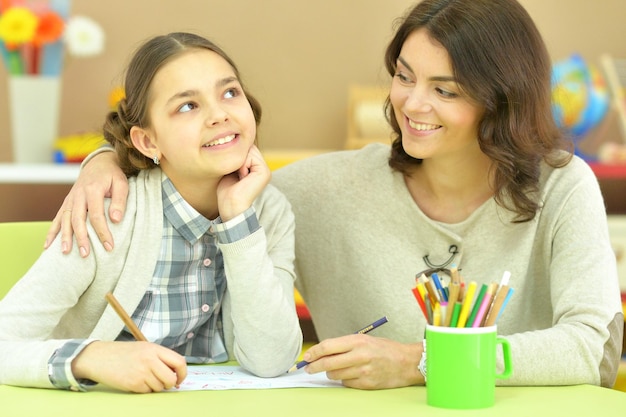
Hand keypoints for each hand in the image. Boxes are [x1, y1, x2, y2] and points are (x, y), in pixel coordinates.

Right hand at [45, 151, 128, 257]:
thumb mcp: (121, 184)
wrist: (99, 163)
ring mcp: (70, 199)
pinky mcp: (66, 202)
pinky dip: (52, 232)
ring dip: (64, 237)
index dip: (102, 232)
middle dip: (81, 238)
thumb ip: (119, 201)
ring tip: (65, 252)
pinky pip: (57, 218)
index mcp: (93, 190)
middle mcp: (78, 195)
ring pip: (64, 220)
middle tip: (85, 254)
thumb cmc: (112, 175)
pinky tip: (48, 246)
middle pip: (77, 219)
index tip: (109, 246)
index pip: (96, 215)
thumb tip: (116, 220)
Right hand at [72, 341, 186, 392]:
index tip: (179, 378)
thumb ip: (160, 357)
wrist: (99, 357)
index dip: (183, 373)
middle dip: (170, 384)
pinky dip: (144, 389)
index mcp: (154, 348)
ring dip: (155, 386)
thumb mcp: (144, 348)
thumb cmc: (122, 353)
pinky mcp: (134, 384)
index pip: (179, 362)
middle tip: (164, 383)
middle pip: (171, 378)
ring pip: (160, 387)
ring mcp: (142, 372)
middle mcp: (150, 359)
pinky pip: (148, 392)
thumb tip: (176, 372)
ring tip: (144, 378)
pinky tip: (136, 381)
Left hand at [216, 145, 269, 220]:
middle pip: (248, 147)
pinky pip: (251, 156)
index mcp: (256, 168)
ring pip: (249, 150)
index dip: (235, 155)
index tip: (232, 171)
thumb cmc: (227, 191)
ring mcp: (265, 170)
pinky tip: (242, 177)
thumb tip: (233, 141)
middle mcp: (263, 168)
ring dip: (239, 161)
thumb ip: (236, 158)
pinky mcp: (264, 172)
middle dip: (238, 157)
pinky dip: (242, 165)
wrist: (230, 207)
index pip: (246, 148)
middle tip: (235, 174)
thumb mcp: (231, 170)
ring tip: (238, 176)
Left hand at [302, 335, 424, 388]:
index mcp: (357, 341)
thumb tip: (321, 353)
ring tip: (339, 368)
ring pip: (335, 375)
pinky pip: (346, 384)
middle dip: (314, 367)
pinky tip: (353, 374)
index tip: (306, 357)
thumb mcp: (364, 340)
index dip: (313, 352)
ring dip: (332, 373)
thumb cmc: (384, 349)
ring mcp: (363, 371)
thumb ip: (344, 346)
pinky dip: (345, 380)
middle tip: (308, 368)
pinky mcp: (367, 384)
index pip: (328, 347)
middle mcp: (359, 355)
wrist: (407, 362)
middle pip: (327, 363)